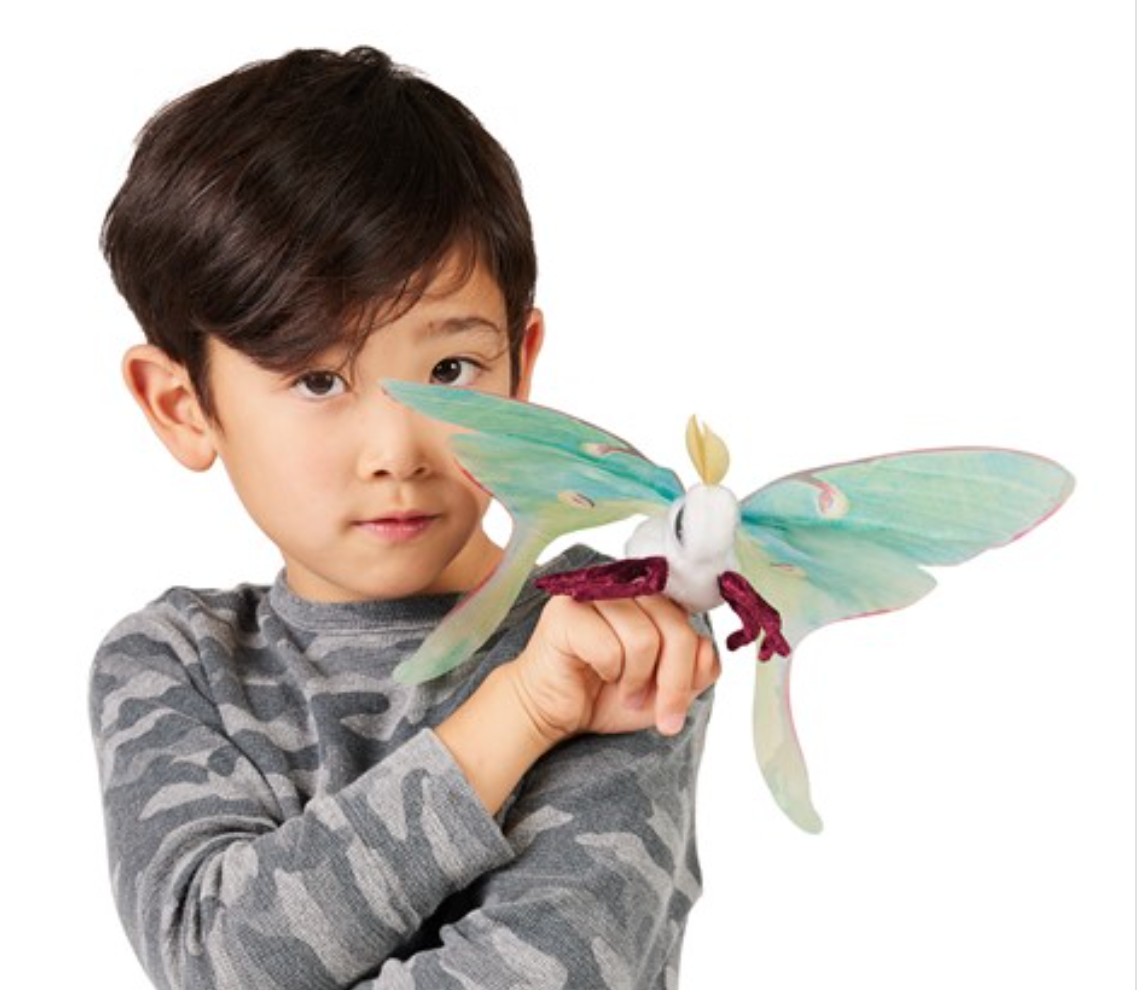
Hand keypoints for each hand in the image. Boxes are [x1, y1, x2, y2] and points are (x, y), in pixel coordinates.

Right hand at [505, 594, 719, 744]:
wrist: (552, 713)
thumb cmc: (604, 695)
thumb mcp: (664, 690)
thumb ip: (695, 669)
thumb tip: (704, 650)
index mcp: (649, 597)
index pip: (690, 620)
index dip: (689, 666)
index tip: (675, 708)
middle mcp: (624, 587)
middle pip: (674, 627)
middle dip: (672, 681)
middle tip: (659, 714)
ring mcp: (593, 594)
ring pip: (644, 637)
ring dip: (636, 679)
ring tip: (623, 691)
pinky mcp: (566, 612)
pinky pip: (609, 646)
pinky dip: (609, 672)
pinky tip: (597, 675)